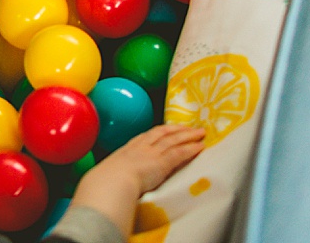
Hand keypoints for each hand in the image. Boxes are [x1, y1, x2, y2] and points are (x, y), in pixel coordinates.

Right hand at [69, 124, 204, 232]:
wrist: (113, 180)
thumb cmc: (109, 179)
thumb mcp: (113, 170)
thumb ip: (119, 170)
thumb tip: (116, 176)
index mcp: (129, 148)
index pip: (148, 135)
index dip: (160, 131)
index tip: (169, 129)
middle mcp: (143, 146)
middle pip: (163, 133)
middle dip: (177, 129)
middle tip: (190, 127)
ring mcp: (153, 152)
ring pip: (174, 140)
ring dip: (188, 135)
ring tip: (200, 133)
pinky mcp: (163, 162)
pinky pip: (180, 153)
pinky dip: (191, 148)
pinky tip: (200, 147)